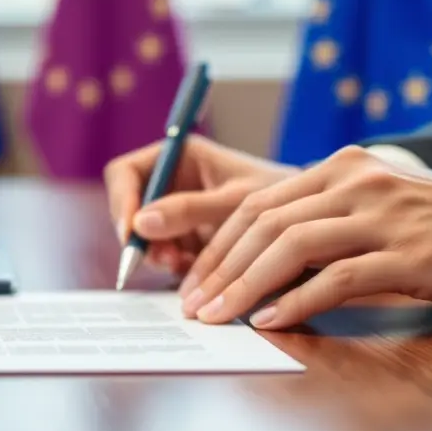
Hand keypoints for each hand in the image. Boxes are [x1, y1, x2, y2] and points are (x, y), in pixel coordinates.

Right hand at [104, 135, 298, 288]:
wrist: (309, 221)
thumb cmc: (281, 196)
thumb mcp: (236, 201)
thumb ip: (190, 209)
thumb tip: (141, 222)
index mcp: (179, 157)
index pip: (126, 173)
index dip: (122, 201)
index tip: (131, 231)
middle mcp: (172, 184)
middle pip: (130, 210)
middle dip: (141, 238)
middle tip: (165, 259)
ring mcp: (177, 214)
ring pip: (145, 239)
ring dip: (159, 256)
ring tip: (183, 266)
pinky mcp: (187, 240)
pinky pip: (165, 257)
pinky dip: (176, 268)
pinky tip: (196, 272)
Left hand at [181, 145, 431, 328]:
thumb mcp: (382, 208)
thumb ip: (330, 220)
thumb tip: (269, 261)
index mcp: (344, 166)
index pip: (259, 202)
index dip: (217, 242)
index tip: (193, 279)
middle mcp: (357, 181)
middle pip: (264, 221)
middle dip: (219, 266)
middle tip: (192, 305)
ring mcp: (384, 216)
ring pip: (291, 246)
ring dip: (245, 286)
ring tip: (217, 317)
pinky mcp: (411, 256)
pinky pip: (338, 277)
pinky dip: (298, 301)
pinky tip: (272, 322)